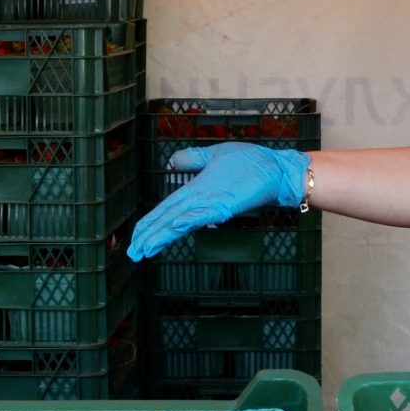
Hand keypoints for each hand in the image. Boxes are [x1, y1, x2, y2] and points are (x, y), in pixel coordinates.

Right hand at [127, 144, 309, 259]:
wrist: (276, 168)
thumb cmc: (250, 164)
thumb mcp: (214, 156)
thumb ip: (193, 160)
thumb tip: (173, 162)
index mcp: (195, 191)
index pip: (166, 209)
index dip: (150, 223)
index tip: (136, 238)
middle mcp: (200, 201)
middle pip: (168, 220)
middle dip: (150, 236)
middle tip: (133, 254)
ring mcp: (212, 204)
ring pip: (180, 221)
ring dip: (162, 236)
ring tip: (146, 249)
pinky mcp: (226, 205)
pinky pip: (202, 214)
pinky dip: (187, 221)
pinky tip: (173, 228)